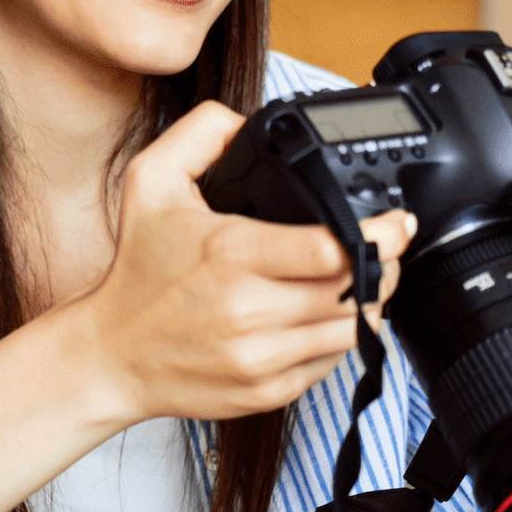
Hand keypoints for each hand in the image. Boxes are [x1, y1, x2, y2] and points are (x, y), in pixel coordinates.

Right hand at [72, 101, 413, 425]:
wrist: (112, 354)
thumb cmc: (138, 268)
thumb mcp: (151, 180)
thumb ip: (201, 134)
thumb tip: (247, 119)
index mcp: (231, 253)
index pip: (332, 250)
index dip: (380, 236)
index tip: (399, 223)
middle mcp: (249, 310)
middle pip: (354, 290)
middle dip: (385, 266)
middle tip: (387, 248)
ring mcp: (260, 357)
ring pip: (351, 330)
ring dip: (370, 302)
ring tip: (366, 280)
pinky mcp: (267, 391)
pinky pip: (331, 364)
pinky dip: (341, 337)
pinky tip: (330, 316)